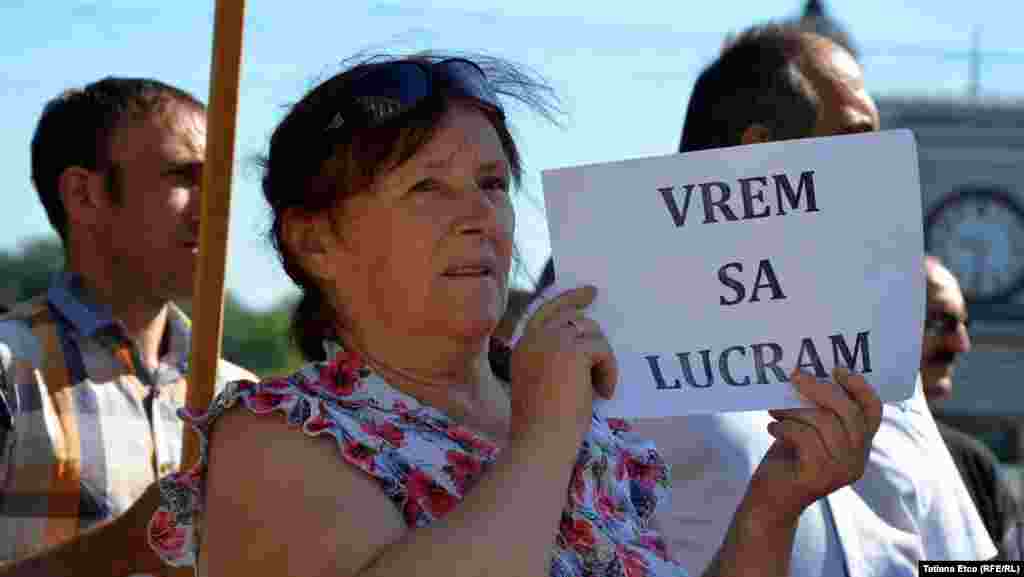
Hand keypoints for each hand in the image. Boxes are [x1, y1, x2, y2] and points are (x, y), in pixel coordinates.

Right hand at [508, 285, 617, 446]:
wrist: (541, 441)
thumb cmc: (543, 425)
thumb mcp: (543, 383)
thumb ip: (554, 360)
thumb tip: (584, 345)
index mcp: (522, 347)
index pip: (544, 312)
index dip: (566, 299)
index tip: (586, 294)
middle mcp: (534, 338)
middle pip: (568, 313)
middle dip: (585, 310)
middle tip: (596, 302)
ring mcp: (551, 341)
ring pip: (590, 334)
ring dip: (601, 358)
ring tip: (600, 387)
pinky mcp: (572, 351)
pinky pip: (602, 351)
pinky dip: (608, 372)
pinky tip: (604, 393)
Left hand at [746, 367, 882, 522]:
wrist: (770, 501)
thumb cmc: (788, 459)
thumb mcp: (807, 431)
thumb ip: (817, 410)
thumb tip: (807, 373)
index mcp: (859, 446)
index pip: (873, 412)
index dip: (860, 387)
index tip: (836, 369)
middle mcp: (856, 460)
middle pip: (849, 413)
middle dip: (820, 389)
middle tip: (794, 376)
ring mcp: (840, 471)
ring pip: (826, 424)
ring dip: (795, 409)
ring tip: (774, 409)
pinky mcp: (819, 476)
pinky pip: (806, 438)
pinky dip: (785, 427)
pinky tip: (772, 428)